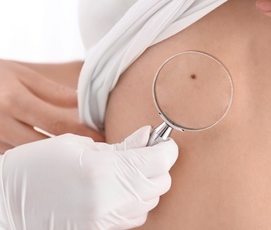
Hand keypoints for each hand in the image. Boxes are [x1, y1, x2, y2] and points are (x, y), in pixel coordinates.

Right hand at [0, 59, 102, 151]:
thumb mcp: (22, 75)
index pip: (58, 124)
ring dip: (53, 157)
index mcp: (14, 100)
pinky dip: (33, 158)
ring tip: (76, 154)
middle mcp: (1, 123)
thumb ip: (54, 92)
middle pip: (45, 146)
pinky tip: (48, 156)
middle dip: (71, 150)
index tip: (102, 137)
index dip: (83, 133)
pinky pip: (15, 157)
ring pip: (30, 156)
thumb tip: (84, 103)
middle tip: (94, 151)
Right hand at [0, 126, 178, 229]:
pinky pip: (136, 216)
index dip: (167, 148)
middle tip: (143, 153)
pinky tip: (119, 189)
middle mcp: (110, 200)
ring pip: (151, 201)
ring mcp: (107, 220)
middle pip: (160, 183)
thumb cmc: (36, 168)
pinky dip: (135, 201)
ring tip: (127, 171)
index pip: (159, 161)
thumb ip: (119, 145)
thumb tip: (147, 137)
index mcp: (103, 171)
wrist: (8, 206)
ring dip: (146, 183)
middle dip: (158, 165)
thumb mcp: (77, 146)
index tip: (163, 142)